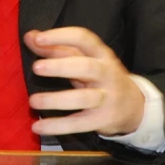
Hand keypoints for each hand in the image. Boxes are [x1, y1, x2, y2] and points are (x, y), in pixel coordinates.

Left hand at [24, 27, 144, 136]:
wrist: (134, 106)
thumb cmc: (100, 76)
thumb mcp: (84, 59)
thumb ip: (57, 48)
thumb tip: (30, 36)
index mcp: (101, 53)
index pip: (83, 39)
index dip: (61, 37)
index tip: (38, 38)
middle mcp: (106, 72)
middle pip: (86, 67)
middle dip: (61, 66)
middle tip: (36, 67)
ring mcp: (107, 97)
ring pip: (83, 98)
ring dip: (56, 99)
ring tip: (32, 101)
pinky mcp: (103, 119)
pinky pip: (79, 123)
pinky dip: (58, 126)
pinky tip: (38, 127)